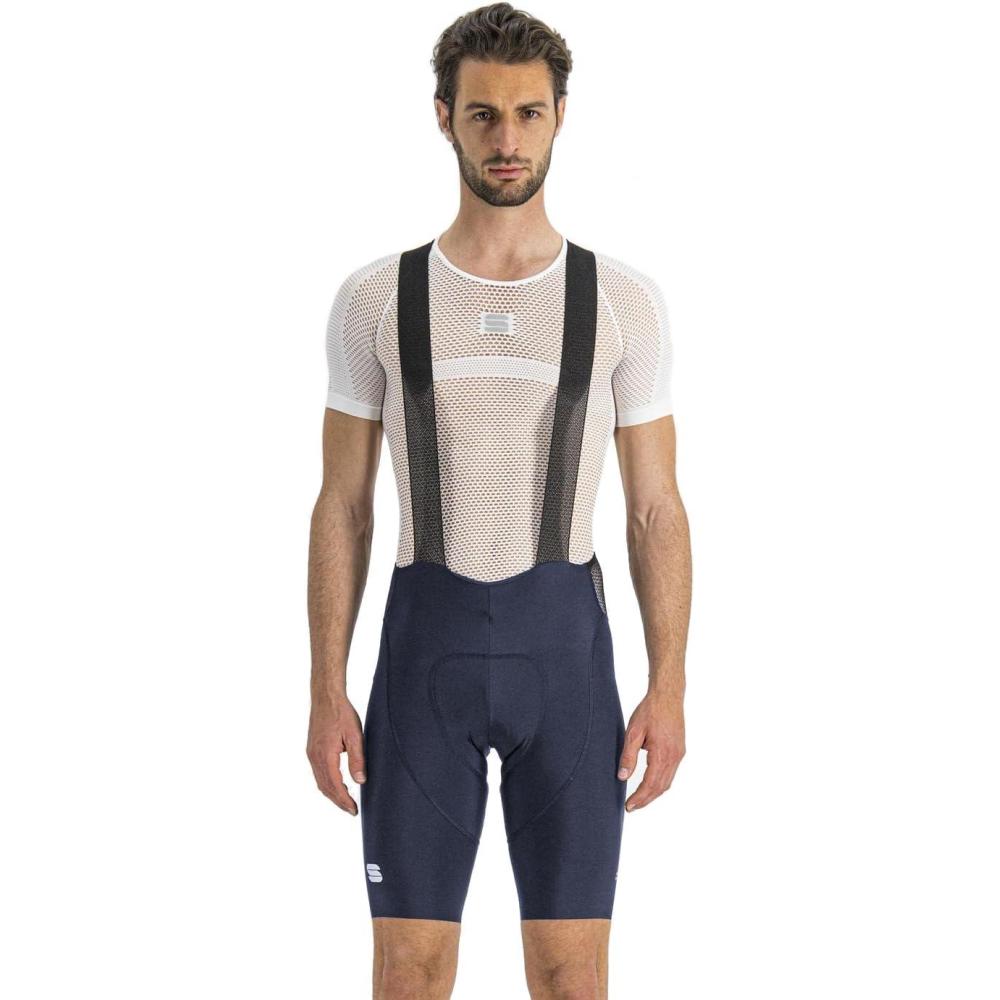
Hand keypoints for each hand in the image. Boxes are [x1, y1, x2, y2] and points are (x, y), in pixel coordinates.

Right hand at [307, 697, 365, 815]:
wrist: (326, 697)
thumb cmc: (342, 713)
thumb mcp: (355, 735)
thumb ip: (357, 759)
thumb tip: (360, 781)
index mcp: (325, 755)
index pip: (335, 785)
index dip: (344, 801)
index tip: (354, 811)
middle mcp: (315, 757)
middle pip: (325, 787)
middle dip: (338, 801)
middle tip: (351, 810)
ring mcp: (311, 753)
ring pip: (320, 781)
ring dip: (332, 793)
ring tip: (346, 801)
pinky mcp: (312, 749)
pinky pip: (318, 773)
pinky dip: (327, 783)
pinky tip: (337, 783)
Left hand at [617, 689, 684, 811]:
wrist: (668, 695)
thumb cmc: (650, 710)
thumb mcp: (633, 731)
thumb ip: (628, 755)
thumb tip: (622, 776)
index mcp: (662, 754)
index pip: (650, 784)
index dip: (639, 798)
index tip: (629, 806)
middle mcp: (674, 757)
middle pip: (660, 787)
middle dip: (646, 800)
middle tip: (632, 807)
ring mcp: (679, 754)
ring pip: (668, 782)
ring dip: (654, 793)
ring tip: (640, 799)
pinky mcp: (680, 750)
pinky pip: (671, 773)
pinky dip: (661, 783)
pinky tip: (651, 784)